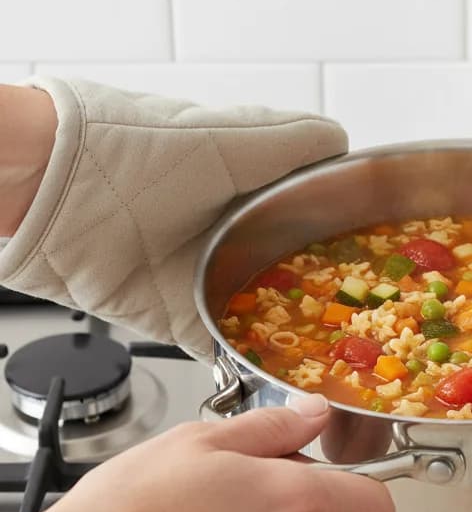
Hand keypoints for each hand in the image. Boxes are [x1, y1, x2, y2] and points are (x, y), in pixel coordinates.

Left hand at [0, 77, 347, 359]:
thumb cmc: (133, 150)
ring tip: (343, 355)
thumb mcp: (228, 136)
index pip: (314, 211)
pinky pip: (223, 346)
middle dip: (332, 294)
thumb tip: (341, 144)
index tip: (383, 252)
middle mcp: (233, 234)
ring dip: (297, 334)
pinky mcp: (178, 317)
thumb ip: (290, 142)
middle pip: (298, 270)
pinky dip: (247, 362)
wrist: (48, 190)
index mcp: (251, 187)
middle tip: (373, 319)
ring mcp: (208, 278)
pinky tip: (282, 374)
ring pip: (267, 313)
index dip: (347, 230)